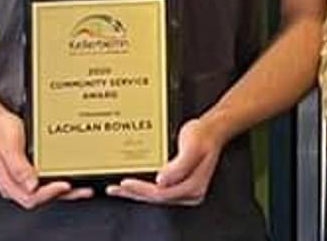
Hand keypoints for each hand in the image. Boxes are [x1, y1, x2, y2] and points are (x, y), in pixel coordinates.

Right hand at [0, 107, 92, 208]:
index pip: (31, 197)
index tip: (64, 185)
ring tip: (81, 186)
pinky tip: (66, 175)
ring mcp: (21, 178)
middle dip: (62, 195)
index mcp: (8, 182)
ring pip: (43, 191)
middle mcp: (15, 184)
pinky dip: (56, 180)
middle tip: (83, 190)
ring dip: (62, 190)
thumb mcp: (9, 147)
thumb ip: (19, 167)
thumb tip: (32, 185)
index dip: (50, 193)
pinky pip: (43, 180)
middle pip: (40, 198)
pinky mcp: (27, 171)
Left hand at [106, 114, 225, 204]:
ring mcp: (184, 189)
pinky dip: (144, 186)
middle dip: (134, 193)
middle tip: (115, 188)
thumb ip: (178, 166)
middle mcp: (189, 192)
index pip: (161, 193)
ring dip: (136, 192)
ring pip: (156, 195)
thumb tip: (161, 180)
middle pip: (156, 197)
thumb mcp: (191, 147)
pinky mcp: (179, 183)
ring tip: (119, 189)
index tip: (126, 183)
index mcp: (193, 187)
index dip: (141, 189)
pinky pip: (158, 188)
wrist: (211, 129)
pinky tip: (134, 183)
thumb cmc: (202, 135)